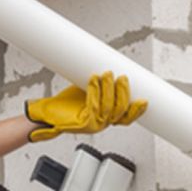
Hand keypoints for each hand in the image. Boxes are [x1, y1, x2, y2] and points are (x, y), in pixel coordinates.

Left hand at [25, 71, 146, 141]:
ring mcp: (94, 125)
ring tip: (108, 74)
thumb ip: (100, 84)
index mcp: (106, 117)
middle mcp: (102, 123)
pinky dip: (95, 90)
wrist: (46, 113)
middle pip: (120, 111)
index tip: (144, 100)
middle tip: (122, 77)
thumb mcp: (88, 91)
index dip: (137, 110)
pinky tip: (94, 80)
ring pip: (109, 107)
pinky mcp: (84, 123)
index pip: (127, 117)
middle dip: (123, 93)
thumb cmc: (66, 103)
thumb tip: (109, 66)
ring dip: (110, 90)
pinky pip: (94, 106)